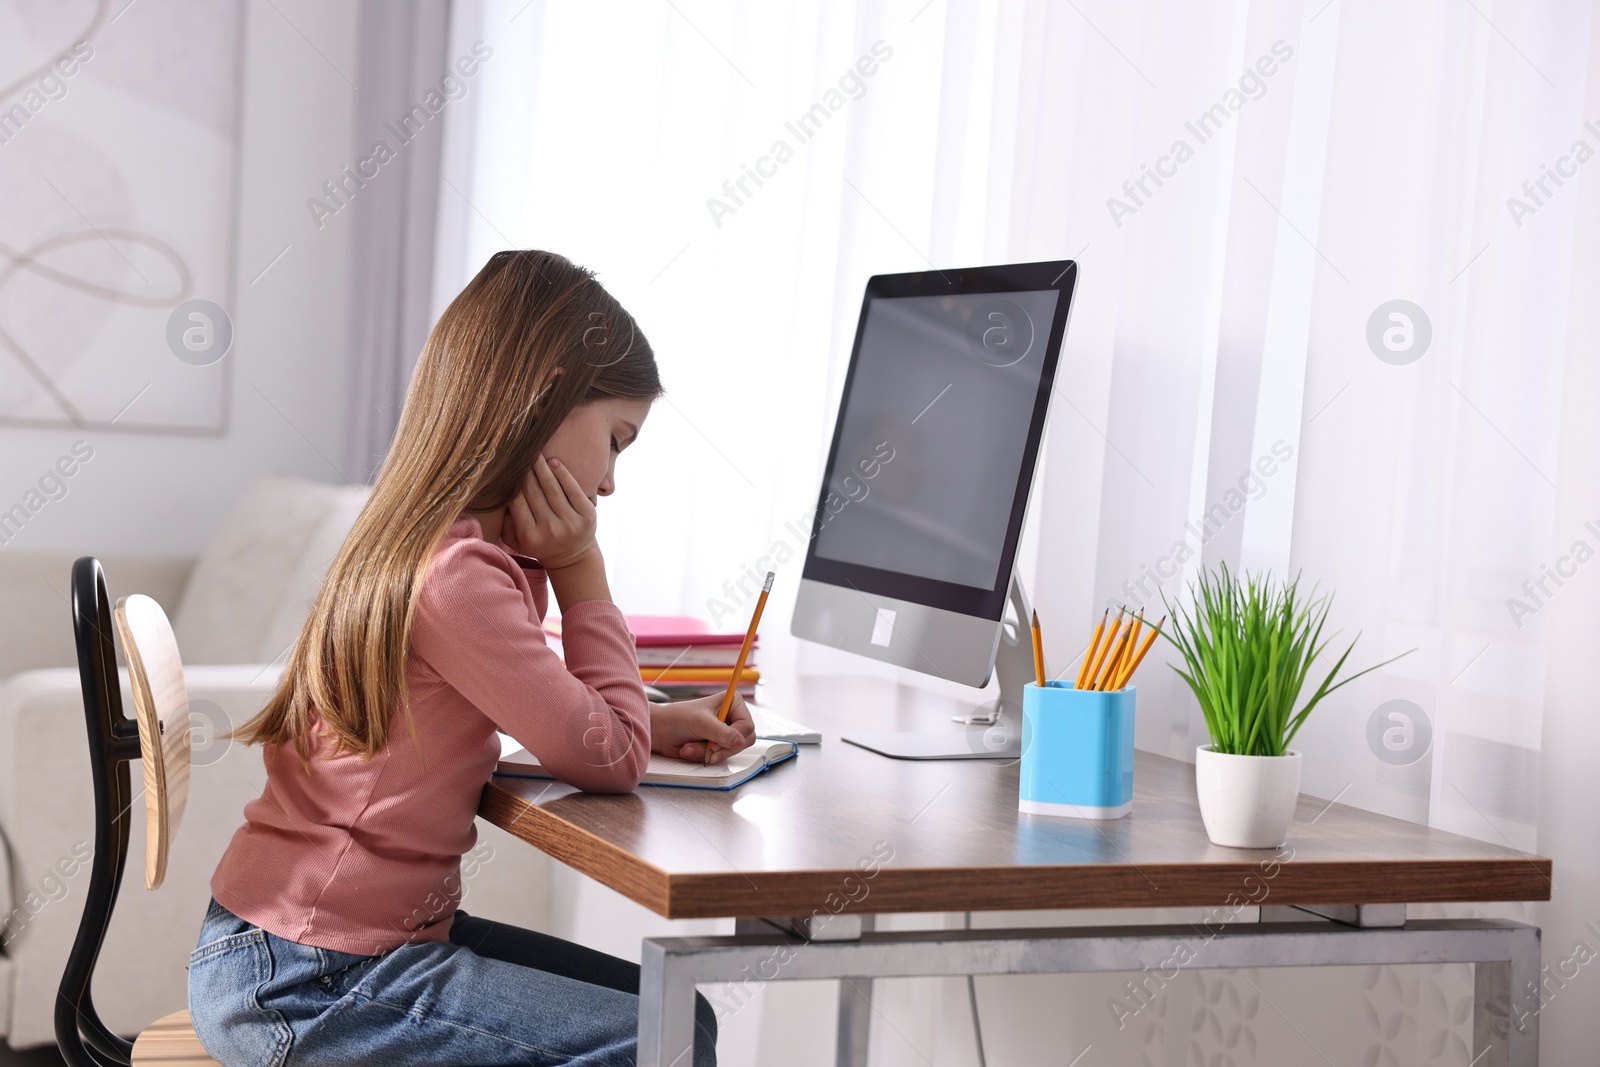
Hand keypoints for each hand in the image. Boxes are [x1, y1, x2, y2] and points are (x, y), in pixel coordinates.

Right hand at [503, 454, 597, 570]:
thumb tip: (497, 497)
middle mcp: (550, 530)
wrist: (573, 557)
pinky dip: (563, 473)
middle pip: (534, 492)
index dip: (513, 481)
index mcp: (530, 536)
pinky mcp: (588, 516)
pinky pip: (573, 489)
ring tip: (536, 453)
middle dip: (527, 470)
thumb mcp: (516, 541)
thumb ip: (504, 523)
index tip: (509, 466)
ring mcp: (570, 523)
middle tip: (521, 453)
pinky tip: (554, 462)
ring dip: (542, 467)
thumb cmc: (539, 544)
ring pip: (552, 488)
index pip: (517, 501)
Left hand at [650, 692, 755, 763]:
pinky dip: (703, 756)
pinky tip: (689, 749)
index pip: (747, 726)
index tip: (716, 742)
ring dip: (707, 752)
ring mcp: (724, 732)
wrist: (659, 730)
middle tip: (707, 749)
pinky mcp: (716, 745)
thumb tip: (740, 742)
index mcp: (733, 703)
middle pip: (743, 741)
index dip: (735, 737)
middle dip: (721, 748)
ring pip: (730, 751)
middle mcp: (731, 717)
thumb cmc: (677, 718)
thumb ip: (721, 733)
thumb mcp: (701, 723)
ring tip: (689, 746)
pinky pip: (719, 758)